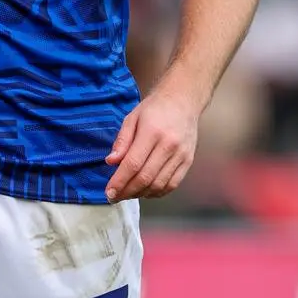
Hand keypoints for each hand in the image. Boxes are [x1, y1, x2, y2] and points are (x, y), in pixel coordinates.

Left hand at [105, 81, 201, 201]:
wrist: (183, 100)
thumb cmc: (154, 109)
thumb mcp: (132, 118)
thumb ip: (121, 141)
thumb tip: (111, 162)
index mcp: (152, 132)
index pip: (133, 164)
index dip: (119, 182)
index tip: (109, 192)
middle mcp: (169, 145)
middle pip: (145, 177)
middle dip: (127, 192)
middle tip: (115, 197)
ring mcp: (181, 154)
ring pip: (159, 185)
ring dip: (140, 194)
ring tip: (128, 193)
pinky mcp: (188, 161)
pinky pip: (172, 184)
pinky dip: (157, 192)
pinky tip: (145, 191)